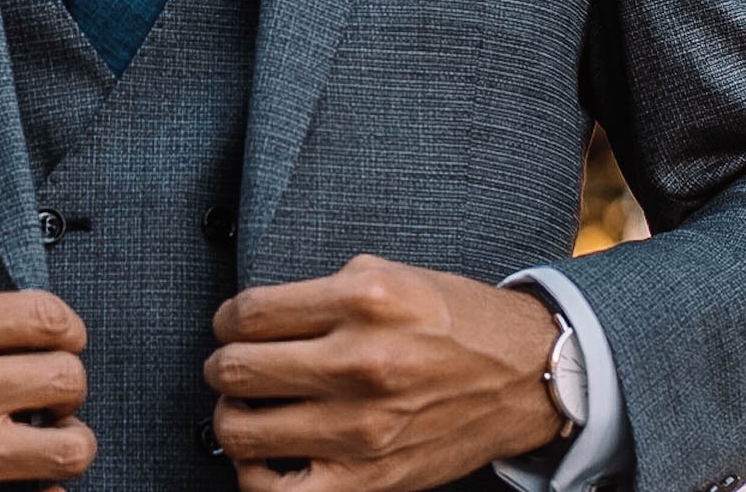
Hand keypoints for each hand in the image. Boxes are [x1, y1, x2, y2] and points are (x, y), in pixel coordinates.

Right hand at [0, 281, 95, 491]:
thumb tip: (21, 324)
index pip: (51, 318)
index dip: (67, 329)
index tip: (60, 340)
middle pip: (70, 379)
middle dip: (64, 383)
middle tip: (46, 391)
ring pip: (72, 448)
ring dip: (65, 439)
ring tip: (41, 435)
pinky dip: (35, 491)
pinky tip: (14, 477)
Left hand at [205, 254, 562, 491]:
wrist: (523, 375)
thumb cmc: (454, 322)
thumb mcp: (389, 275)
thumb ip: (320, 290)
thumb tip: (252, 317)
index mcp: (362, 300)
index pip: (248, 313)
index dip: (227, 321)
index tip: (233, 327)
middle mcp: (359, 362)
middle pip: (235, 369)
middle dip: (223, 366)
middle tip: (234, 366)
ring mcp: (361, 426)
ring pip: (241, 431)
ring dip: (231, 416)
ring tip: (248, 407)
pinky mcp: (369, 477)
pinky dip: (254, 477)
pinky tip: (266, 456)